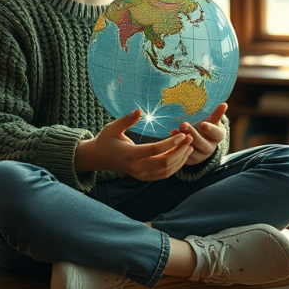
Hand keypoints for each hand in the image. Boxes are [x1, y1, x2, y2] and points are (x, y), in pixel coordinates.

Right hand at [75, 109, 193, 181]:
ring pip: (167, 171)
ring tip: (190, 146)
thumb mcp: (112, 127)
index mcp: (130, 155)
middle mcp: (137, 168)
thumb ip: (126, 120)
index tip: (182, 134)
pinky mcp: (143, 177)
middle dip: (181, 151)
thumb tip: (139, 111)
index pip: (156, 150)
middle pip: (165, 163)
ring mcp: (141, 174)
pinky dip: (175, 166)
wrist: (98, 158)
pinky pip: (164, 175)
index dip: (171, 143)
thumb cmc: (105, 140)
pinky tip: (182, 155)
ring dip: (181, 159)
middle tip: (190, 139)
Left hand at [170, 103, 227, 165]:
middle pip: (202, 143)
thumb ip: (216, 113)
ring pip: (192, 151)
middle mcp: (211, 148)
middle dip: (192, 134)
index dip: (210, 129)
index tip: (202, 124)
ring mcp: (201, 156)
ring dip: (182, 142)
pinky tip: (170, 142)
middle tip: (183, 124)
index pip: (216, 134)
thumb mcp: (212, 120)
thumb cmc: (207, 126)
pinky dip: (177, 149)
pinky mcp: (191, 160)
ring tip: (174, 132)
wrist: (201, 139)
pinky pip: (184, 157)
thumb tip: (224, 104)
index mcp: (218, 136)